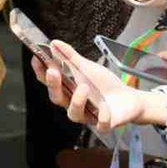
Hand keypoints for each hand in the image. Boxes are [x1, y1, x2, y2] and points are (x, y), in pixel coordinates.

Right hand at [30, 40, 162, 135]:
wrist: (129, 99)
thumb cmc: (104, 85)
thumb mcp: (87, 68)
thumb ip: (70, 57)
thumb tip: (54, 43)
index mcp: (66, 90)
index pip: (48, 82)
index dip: (40, 72)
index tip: (37, 58)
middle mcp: (73, 104)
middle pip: (57, 98)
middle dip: (53, 85)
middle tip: (53, 71)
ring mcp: (88, 115)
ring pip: (74, 114)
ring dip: (76, 101)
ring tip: (83, 87)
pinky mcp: (104, 124)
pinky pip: (100, 124)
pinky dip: (101, 116)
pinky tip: (104, 106)